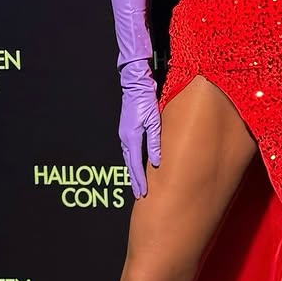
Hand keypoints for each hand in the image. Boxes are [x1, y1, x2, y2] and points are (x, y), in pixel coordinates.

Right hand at [118, 58, 160, 197]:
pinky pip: (129, 151)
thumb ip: (155, 142)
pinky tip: (137, 166)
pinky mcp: (126, 131)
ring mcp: (124, 134)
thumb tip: (157, 162)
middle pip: (130, 164)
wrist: (135, 85)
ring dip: (133, 173)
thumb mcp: (153, 120)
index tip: (143, 192)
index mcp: (131, 137)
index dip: (140, 180)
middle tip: (140, 195)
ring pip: (129, 159)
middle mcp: (125, 138)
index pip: (136, 164)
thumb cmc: (145, 100)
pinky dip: (133, 162)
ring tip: (139, 185)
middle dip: (135, 181)